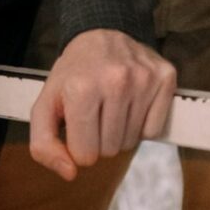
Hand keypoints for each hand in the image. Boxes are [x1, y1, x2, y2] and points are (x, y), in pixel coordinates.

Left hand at [28, 29, 178, 180]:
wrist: (101, 35)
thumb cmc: (72, 76)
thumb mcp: (45, 106)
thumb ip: (44, 145)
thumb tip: (70, 173)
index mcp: (80, 89)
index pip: (85, 155)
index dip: (79, 145)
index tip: (79, 123)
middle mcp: (115, 81)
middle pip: (110, 150)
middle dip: (100, 139)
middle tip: (97, 112)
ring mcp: (144, 78)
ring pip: (132, 142)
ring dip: (120, 132)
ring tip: (113, 106)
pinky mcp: (165, 77)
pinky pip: (154, 130)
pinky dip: (142, 124)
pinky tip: (133, 103)